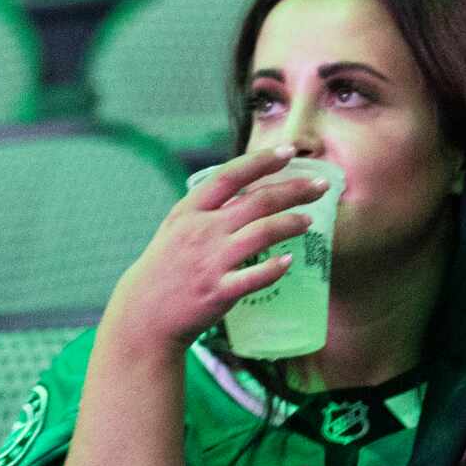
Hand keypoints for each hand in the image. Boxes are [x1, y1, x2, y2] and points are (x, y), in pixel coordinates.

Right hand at [107, 149, 322, 352]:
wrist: (143, 314)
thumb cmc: (166, 268)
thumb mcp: (178, 228)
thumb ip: (208, 209)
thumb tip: (247, 188)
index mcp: (189, 211)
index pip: (229, 175)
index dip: (261, 161)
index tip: (289, 151)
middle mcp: (201, 231)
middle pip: (257, 201)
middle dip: (295, 190)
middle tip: (322, 185)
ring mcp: (210, 262)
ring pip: (262, 233)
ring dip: (291, 223)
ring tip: (309, 221)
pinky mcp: (218, 292)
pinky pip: (255, 276)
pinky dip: (275, 267)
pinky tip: (289, 261)